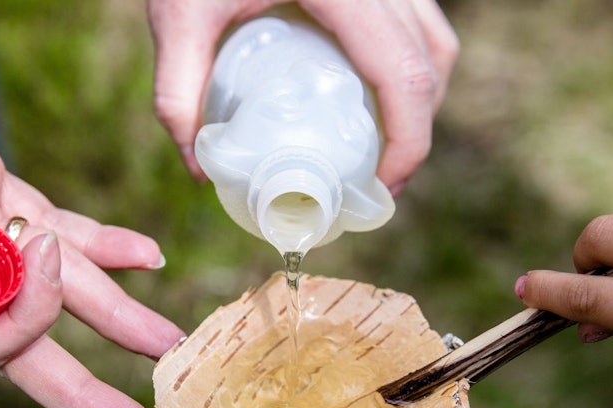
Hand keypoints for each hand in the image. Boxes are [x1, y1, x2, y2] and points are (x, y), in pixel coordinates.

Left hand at [147, 0, 457, 193]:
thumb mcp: (178, 13)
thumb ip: (178, 92)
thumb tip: (199, 170)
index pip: (403, 73)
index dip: (409, 141)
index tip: (384, 186)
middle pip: (430, 60)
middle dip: (416, 129)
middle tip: (379, 179)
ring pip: (434, 38)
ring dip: (419, 96)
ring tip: (382, 143)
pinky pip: (418, 19)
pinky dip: (409, 62)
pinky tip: (373, 93)